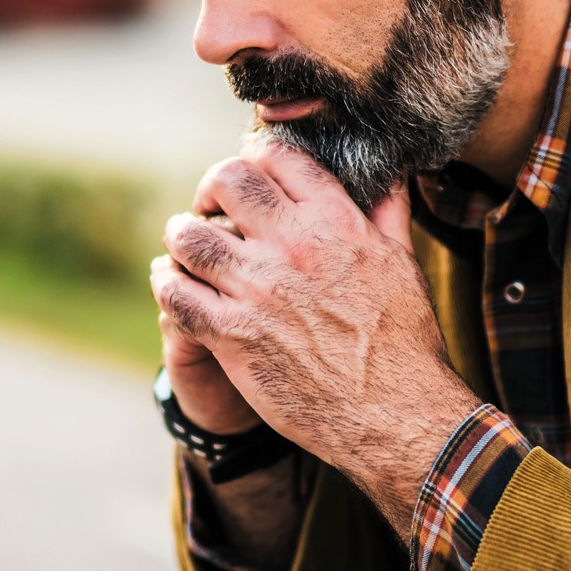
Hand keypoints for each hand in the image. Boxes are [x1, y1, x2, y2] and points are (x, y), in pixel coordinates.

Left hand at [150, 140, 481, 534]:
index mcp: (336, 221)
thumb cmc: (403, 341)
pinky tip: (173, 285)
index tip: (251, 176)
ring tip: (187, 250)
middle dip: (211, 189)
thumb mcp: (403, 262)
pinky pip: (174, 293)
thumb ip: (387, 211)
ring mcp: (258, 290)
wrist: (391, 414)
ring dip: (182, 238)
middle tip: (210, 208)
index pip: (277, 156)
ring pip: (188, 236)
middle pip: (225, 180)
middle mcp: (293, 246)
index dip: (256, 157)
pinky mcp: (232, 335)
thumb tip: (391, 174)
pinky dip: (167, 284)